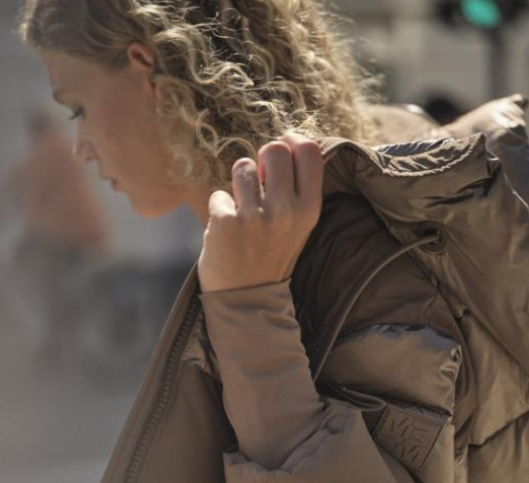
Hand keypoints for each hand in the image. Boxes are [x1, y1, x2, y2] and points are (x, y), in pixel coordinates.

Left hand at [195, 134, 325, 291]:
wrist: (247, 296)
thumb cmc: (271, 252)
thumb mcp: (298, 223)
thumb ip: (295, 188)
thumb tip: (282, 143)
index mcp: (310, 208)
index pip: (310, 152)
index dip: (292, 141)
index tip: (282, 147)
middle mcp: (287, 210)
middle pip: (274, 150)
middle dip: (262, 158)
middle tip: (257, 177)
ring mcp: (256, 216)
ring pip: (242, 166)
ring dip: (238, 182)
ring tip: (242, 206)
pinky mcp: (226, 222)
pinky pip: (219, 193)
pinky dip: (219, 207)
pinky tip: (227, 228)